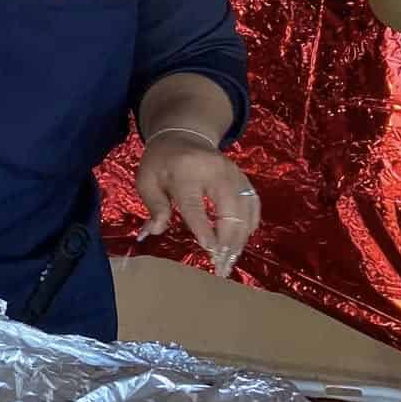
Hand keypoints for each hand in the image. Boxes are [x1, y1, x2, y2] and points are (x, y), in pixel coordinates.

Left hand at [135, 134, 260, 268]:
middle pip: (229, 210)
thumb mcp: (146, 180)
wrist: (182, 135)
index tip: (209, 250)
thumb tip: (152, 233)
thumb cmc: (161, 162)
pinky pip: (253, 204)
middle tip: (221, 266)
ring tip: (230, 261)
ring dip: (240, 239)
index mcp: (186, 171)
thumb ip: (153, 206)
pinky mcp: (243, 178)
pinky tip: (242, 242)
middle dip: (227, 241)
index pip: (195, 204)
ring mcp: (234, 174)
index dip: (203, 228)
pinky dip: (250, 225)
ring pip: (245, 210)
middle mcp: (216, 171)